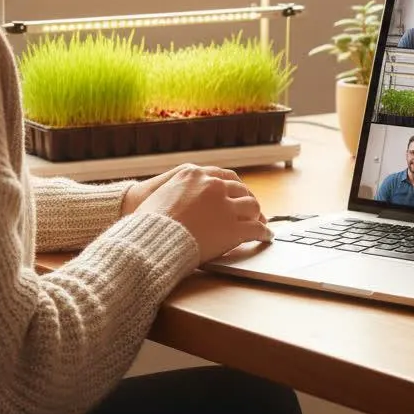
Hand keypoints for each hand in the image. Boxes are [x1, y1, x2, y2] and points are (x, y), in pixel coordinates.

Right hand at [130, 164, 271, 263]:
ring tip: (261, 222)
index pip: (223, 176)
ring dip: (257, 215)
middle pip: (240, 190)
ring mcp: (225, 206)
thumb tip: (179, 200)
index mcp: (195, 175)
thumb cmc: (148, 222)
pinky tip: (265, 237)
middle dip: (246, 199)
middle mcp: (213, 186)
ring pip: (251, 206)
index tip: (238, 192)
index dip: (233, 187)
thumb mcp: (161, 195)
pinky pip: (255, 229)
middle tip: (252, 209)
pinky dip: (263, 233)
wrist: (150, 239)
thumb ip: (177, 191)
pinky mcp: (233, 228)